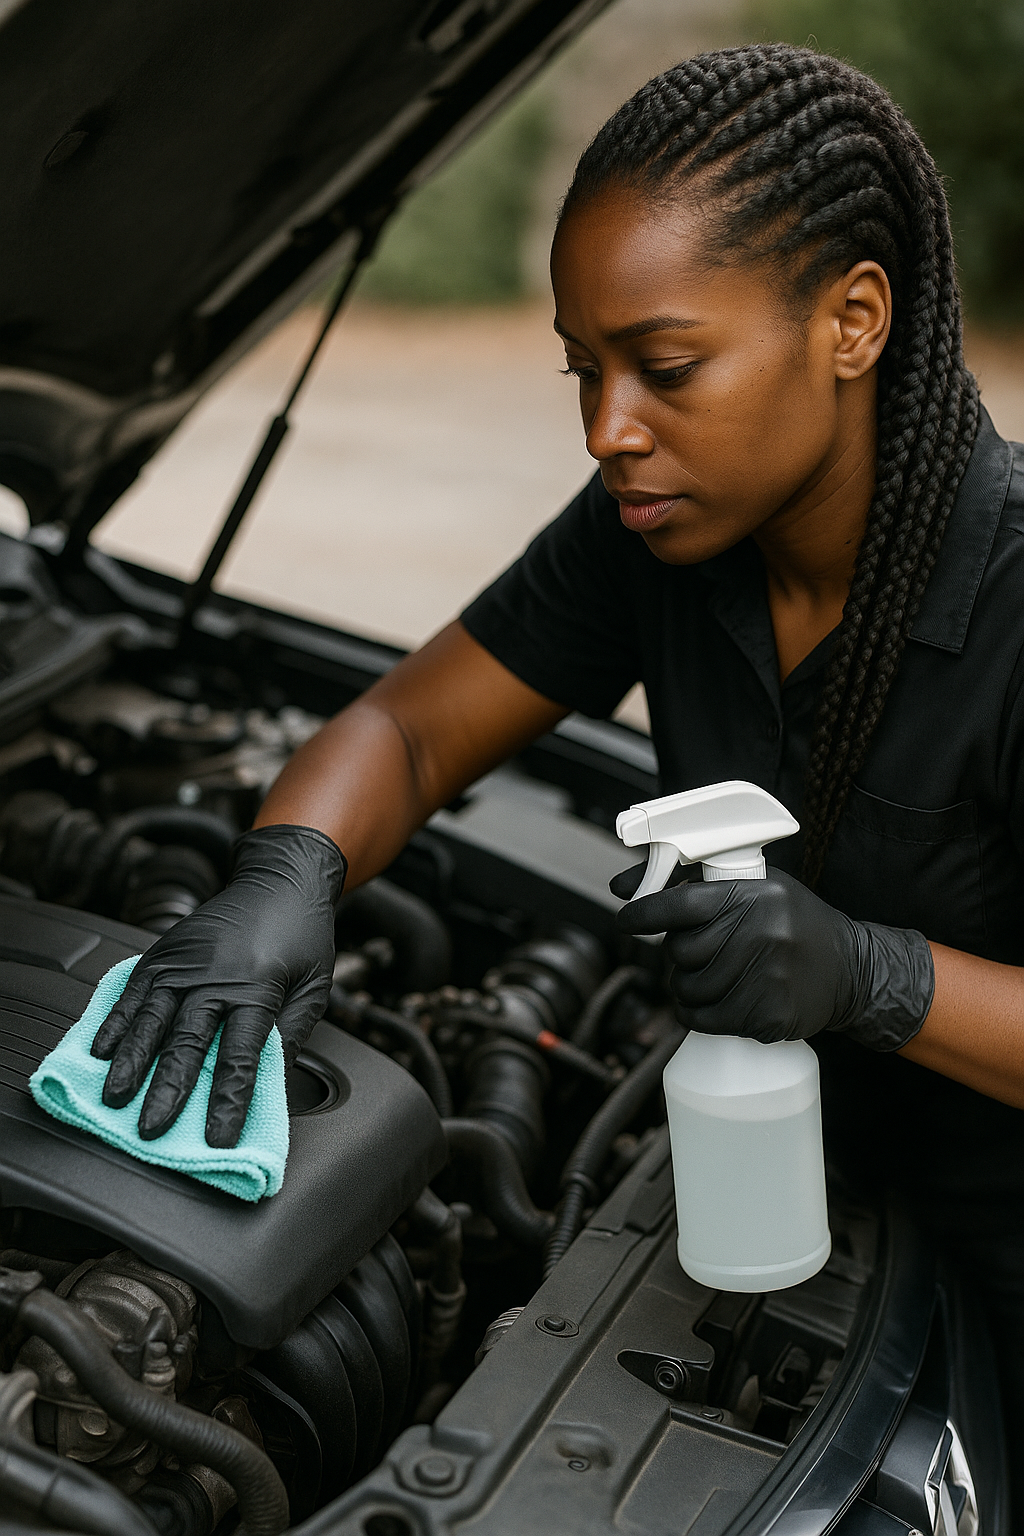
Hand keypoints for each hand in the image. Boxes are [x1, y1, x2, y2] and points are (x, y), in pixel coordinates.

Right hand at [91, 825, 345, 1146]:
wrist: (281, 877)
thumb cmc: (304, 935)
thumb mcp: (315, 986)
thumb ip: (291, 1034)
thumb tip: (272, 1083)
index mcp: (258, 988)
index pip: (240, 1056)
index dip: (228, 1099)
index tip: (217, 1136)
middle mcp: (217, 975)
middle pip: (188, 1041)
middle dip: (168, 1089)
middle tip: (151, 1129)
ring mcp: (186, 962)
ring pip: (152, 1017)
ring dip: (131, 1061)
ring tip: (114, 1096)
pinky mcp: (165, 951)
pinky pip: (135, 990)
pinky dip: (116, 1020)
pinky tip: (102, 1049)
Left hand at [614, 864, 933, 1049]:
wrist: (851, 970)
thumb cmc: (794, 923)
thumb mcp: (757, 886)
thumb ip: (695, 882)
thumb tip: (623, 886)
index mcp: (755, 895)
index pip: (680, 904)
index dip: (643, 914)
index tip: (625, 921)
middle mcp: (760, 934)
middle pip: (679, 951)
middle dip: (679, 953)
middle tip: (699, 951)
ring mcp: (765, 978)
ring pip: (686, 988)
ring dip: (686, 985)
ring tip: (712, 975)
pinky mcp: (766, 1016)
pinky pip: (703, 1019)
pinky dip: (697, 1012)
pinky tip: (716, 1000)